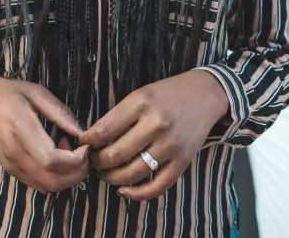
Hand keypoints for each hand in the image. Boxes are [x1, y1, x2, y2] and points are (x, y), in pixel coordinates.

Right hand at [0, 77, 89, 193]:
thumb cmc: (1, 93)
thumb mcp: (33, 91)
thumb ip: (58, 111)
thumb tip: (81, 130)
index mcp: (21, 129)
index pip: (52, 160)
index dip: (76, 160)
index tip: (85, 145)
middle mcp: (15, 153)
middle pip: (53, 181)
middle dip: (77, 173)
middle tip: (84, 153)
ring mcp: (11, 165)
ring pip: (47, 187)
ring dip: (67, 177)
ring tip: (69, 153)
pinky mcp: (10, 170)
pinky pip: (37, 184)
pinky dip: (54, 178)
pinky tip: (56, 158)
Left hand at [81, 69, 228, 200]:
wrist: (204, 96)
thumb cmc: (167, 95)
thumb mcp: (140, 94)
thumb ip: (118, 116)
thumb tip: (92, 141)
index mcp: (141, 103)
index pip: (104, 130)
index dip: (88, 141)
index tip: (83, 144)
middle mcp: (156, 124)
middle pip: (115, 154)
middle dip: (97, 162)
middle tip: (93, 161)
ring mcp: (171, 145)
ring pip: (132, 173)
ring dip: (112, 178)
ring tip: (105, 173)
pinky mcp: (183, 162)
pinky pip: (156, 186)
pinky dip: (137, 194)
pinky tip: (124, 190)